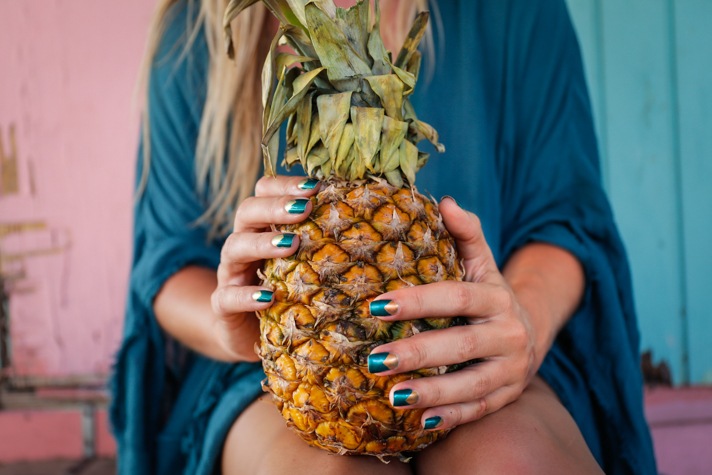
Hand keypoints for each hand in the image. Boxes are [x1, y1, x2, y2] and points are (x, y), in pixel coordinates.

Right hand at [210, 175, 318, 360]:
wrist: (252, 334)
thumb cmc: (288, 291)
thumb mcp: (305, 262)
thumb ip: (322, 238)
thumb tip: (363, 215)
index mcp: (262, 226)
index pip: (264, 192)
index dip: (285, 185)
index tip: (314, 187)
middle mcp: (243, 243)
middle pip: (247, 211)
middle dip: (275, 206)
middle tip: (304, 209)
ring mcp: (231, 274)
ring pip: (235, 247)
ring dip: (263, 242)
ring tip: (291, 244)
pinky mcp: (223, 307)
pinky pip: (227, 297)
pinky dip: (246, 296)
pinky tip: (268, 297)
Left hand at [366, 197, 537, 430]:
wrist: (531, 331)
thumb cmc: (489, 294)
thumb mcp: (482, 263)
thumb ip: (466, 234)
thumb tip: (446, 201)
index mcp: (497, 297)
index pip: (456, 297)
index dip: (418, 301)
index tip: (377, 304)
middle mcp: (509, 334)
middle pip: (461, 344)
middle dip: (418, 353)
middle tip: (375, 360)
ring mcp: (511, 370)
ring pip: (472, 384)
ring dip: (432, 392)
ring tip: (393, 397)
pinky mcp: (507, 396)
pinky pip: (479, 409)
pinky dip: (451, 417)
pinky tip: (420, 422)